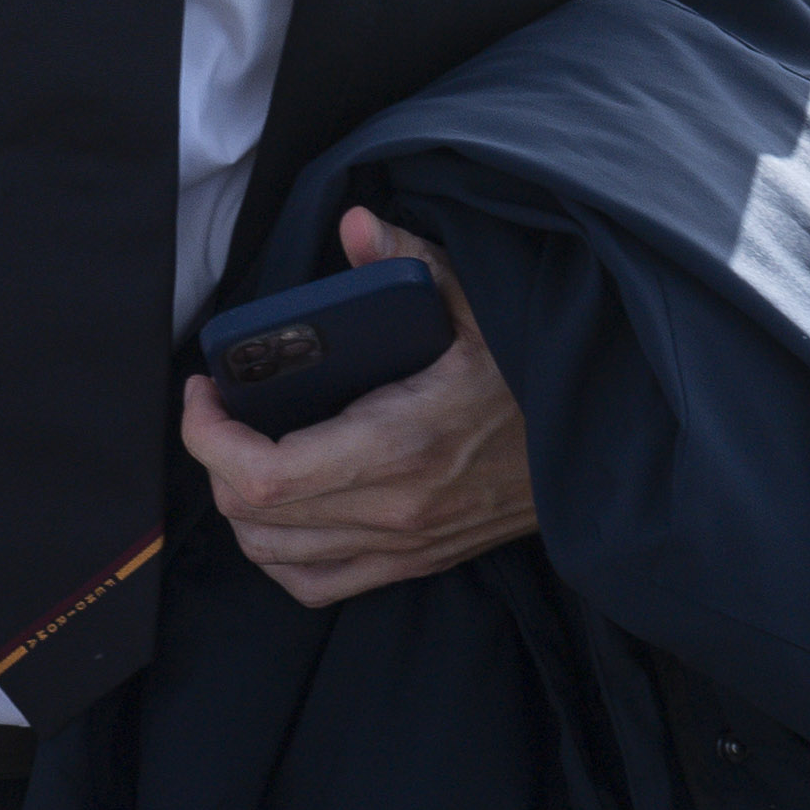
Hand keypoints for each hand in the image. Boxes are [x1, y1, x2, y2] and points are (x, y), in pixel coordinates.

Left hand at [180, 208, 538, 606]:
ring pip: (275, 555)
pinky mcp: (417, 562)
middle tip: (219, 408)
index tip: (203, 388)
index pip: (263, 475)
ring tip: (240, 450)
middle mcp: (396, 508)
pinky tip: (279, 510)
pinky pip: (318, 585)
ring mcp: (406, 544)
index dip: (207, 436)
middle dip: (213, 459)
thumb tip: (353, 224)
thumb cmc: (533, 369)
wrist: (606, 441)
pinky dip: (279, 555)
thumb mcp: (477, 301)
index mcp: (399, 446)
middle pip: (255, 516)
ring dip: (239, 506)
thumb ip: (409, 260)